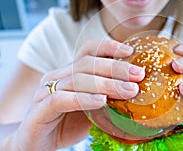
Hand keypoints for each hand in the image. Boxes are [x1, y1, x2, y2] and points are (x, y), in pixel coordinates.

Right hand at [9, 40, 144, 150]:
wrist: (37, 145)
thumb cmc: (68, 124)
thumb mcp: (94, 108)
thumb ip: (109, 97)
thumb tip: (137, 90)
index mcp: (70, 72)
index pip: (88, 50)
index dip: (108, 47)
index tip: (130, 51)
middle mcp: (57, 77)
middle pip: (88, 63)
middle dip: (116, 68)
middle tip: (139, 74)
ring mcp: (46, 92)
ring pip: (77, 79)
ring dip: (106, 84)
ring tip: (129, 90)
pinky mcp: (39, 110)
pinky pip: (62, 99)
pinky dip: (84, 98)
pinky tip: (101, 101)